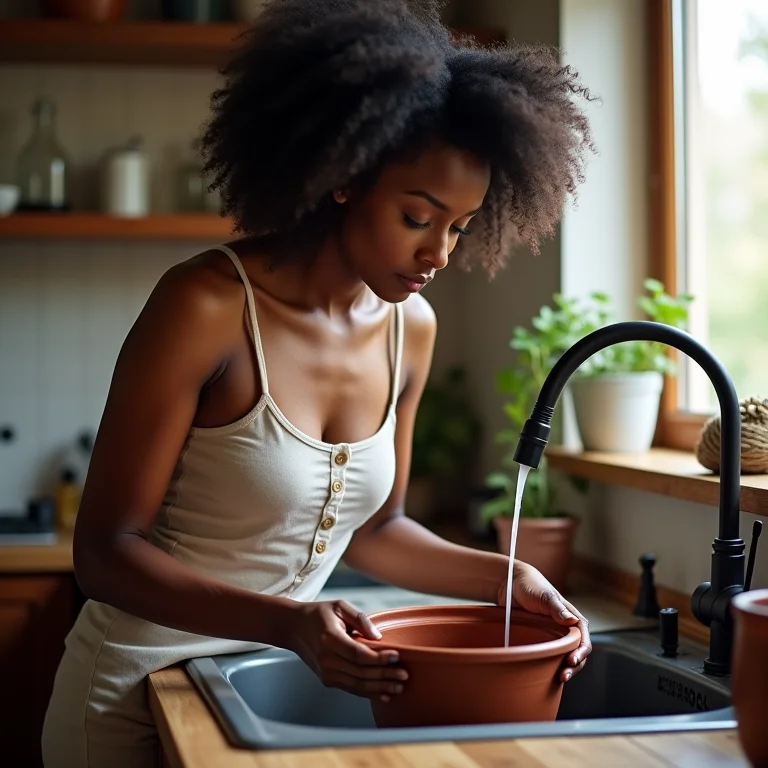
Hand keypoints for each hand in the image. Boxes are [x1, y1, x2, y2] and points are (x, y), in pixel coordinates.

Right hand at [285, 599, 407, 700]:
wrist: (293, 628)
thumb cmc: (318, 614)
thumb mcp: (339, 606)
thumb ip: (360, 619)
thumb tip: (378, 637)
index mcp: (330, 638)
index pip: (358, 654)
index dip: (379, 658)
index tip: (396, 656)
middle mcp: (327, 659)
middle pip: (360, 672)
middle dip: (385, 676)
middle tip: (404, 675)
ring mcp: (326, 672)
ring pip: (357, 684)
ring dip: (380, 688)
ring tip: (398, 687)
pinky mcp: (327, 679)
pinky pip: (351, 688)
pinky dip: (368, 693)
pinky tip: (383, 694)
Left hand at [498, 560, 591, 682]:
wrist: (510, 583)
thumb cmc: (531, 585)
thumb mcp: (545, 595)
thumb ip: (558, 608)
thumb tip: (573, 620)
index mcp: (571, 618)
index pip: (583, 639)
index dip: (581, 652)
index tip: (572, 660)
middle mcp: (564, 629)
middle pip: (576, 652)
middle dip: (575, 666)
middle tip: (564, 676)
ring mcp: (552, 636)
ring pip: (564, 657)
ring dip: (564, 669)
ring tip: (559, 679)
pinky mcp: (539, 641)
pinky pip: (548, 656)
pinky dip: (550, 667)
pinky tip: (546, 675)